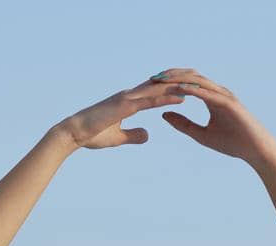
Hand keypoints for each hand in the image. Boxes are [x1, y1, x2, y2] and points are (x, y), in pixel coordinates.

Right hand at [58, 77, 187, 149]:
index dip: (171, 88)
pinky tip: (181, 98)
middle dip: (180, 82)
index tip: (188, 87)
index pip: (154, 92)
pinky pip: (150, 101)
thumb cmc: (93, 135)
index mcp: (129, 101)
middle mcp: (130, 95)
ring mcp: (127, 98)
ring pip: (158, 90)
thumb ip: (133, 135)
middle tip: (200, 77)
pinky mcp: (125, 106)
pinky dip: (166, 99)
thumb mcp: (118, 137)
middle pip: (160, 86)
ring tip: (198, 85)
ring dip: (178, 87)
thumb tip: (147, 135)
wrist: (75, 133)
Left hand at [155, 68, 275, 166]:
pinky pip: (207, 93)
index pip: (186, 83)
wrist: (257, 151)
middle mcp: (216, 92)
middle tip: (151, 77)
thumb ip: (184, 124)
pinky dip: (193, 89)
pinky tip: (179, 89)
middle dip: (170, 75)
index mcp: (210, 97)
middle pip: (190, 76)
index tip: (151, 83)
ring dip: (179, 79)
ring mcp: (223, 95)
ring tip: (161, 80)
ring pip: (197, 81)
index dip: (169, 82)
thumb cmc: (234, 144)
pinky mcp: (229, 102)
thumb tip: (163, 114)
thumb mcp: (202, 135)